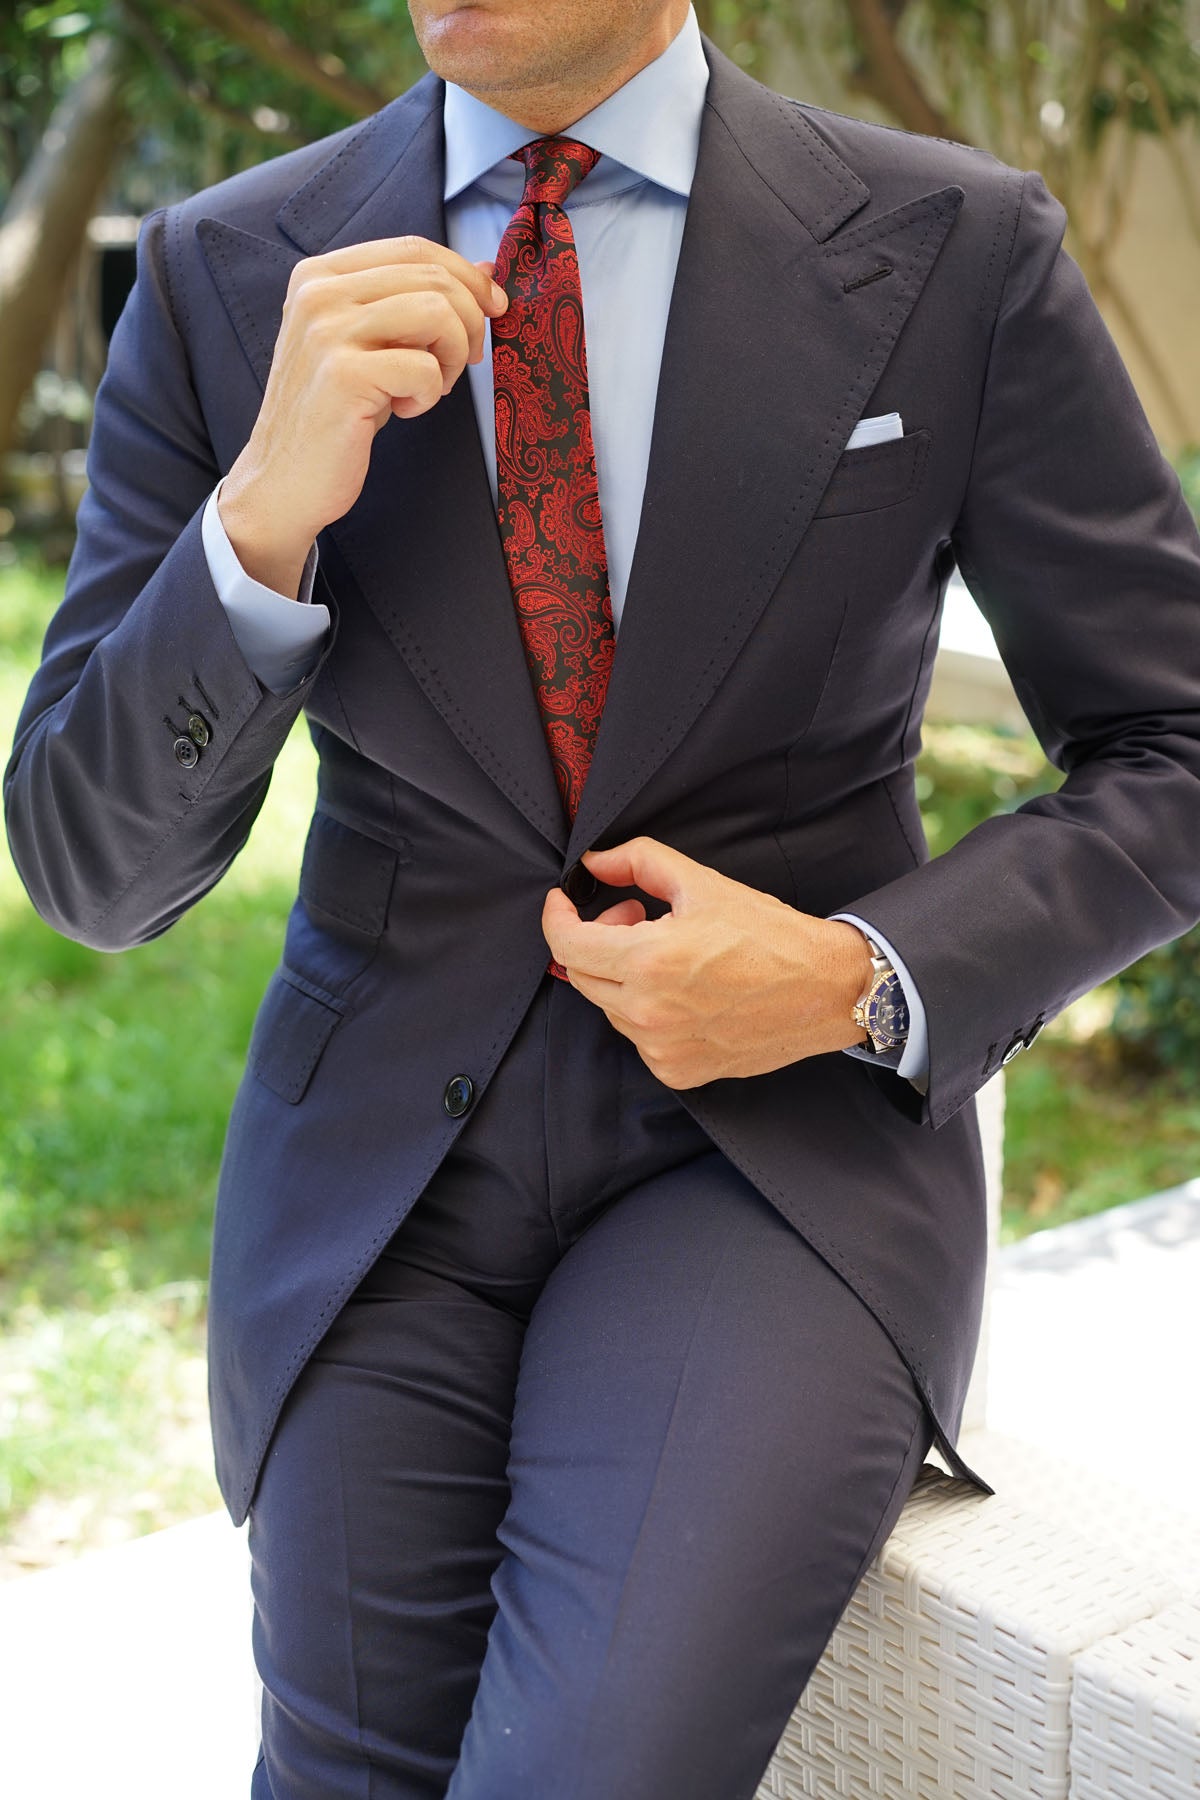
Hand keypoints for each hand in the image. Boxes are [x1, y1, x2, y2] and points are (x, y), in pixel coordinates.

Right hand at [218, 238, 508, 595]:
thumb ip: (415, 304)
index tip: (492, 309)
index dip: (466, 277)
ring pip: (436, 312)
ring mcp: (326, 330)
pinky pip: (425, 367)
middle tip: (464, 363)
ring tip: (431, 388)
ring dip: (453, 356)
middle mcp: (318, 292)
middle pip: (431, 277)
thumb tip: (484, 273)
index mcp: (320, 275)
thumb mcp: (372, 346)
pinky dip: (431, 394)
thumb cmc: (335, 415)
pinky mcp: (342, 375)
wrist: (284, 482)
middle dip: (469, 322)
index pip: (414, 249)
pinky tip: (405, 410)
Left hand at [542, 836, 871, 1088]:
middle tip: (634, 915)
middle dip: (595, 938)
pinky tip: (686, 991)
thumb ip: (638, 861)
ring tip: (668, 952)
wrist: (825, 990)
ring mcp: (661, 1048)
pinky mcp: (679, 1072)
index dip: (556, 916)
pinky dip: (648, 1011)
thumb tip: (594, 862)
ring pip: (609, 1007)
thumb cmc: (770, 934)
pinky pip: (639, 1038)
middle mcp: (647, 1012)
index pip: (566, 944)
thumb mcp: (702, 883)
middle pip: (581, 974)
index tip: (563, 902)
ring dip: (622, 975)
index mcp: (648, 961)